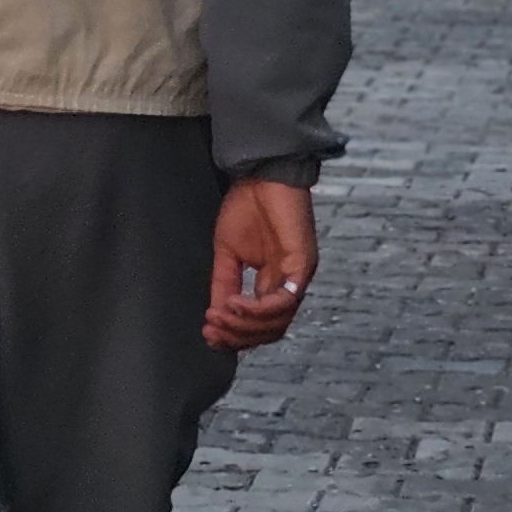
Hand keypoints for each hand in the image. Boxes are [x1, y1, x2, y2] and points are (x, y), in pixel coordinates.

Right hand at [205, 177, 317, 350]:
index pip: (261, 325)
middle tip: (212, 329)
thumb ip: (225, 284)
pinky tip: (235, 303)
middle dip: (238, 336)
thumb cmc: (248, 206)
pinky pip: (284, 300)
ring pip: (278, 322)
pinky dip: (257, 309)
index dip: (235, 336)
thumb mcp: (228, 253)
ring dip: (245, 325)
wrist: (261, 175)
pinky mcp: (302, 265)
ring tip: (219, 315)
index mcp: (275, 282)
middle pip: (270, 331)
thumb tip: (215, 316)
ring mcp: (299, 276)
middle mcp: (290, 285)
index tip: (208, 334)